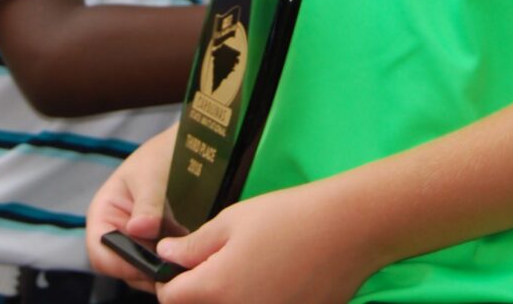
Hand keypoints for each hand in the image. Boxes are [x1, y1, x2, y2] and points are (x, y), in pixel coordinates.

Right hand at [86, 126, 177, 287]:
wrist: (188, 149)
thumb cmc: (162, 154)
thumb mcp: (152, 175)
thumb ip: (147, 203)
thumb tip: (138, 228)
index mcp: (103, 214)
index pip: (100, 252)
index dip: (120, 263)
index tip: (148, 263)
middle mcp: (117, 232)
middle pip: (123, 267)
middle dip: (147, 269)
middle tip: (175, 265)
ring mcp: (138, 240)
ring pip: (145, 269)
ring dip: (163, 268)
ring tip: (187, 259)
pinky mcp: (158, 245)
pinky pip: (162, 263)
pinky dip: (175, 264)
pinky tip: (193, 256)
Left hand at [154, 182, 379, 303]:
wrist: (347, 230)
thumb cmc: (287, 217)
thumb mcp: (231, 221)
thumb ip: (193, 245)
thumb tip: (165, 255)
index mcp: (216, 288)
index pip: (170, 298)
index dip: (169, 279)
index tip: (178, 263)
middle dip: (195, 292)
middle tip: (209, 263)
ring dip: (225, 297)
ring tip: (242, 268)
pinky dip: (256, 299)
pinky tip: (269, 279)